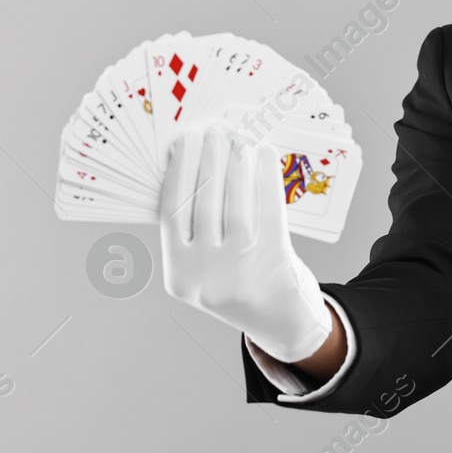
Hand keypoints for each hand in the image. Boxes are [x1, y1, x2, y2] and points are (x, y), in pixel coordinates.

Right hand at [159, 122, 332, 362]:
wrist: (279, 322)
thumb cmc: (236, 281)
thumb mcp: (202, 266)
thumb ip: (193, 227)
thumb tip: (194, 161)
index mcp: (177, 274)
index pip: (172, 211)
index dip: (179, 170)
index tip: (185, 139)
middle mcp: (205, 276)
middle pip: (204, 203)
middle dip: (210, 158)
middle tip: (215, 130)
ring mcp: (240, 271)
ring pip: (236, 204)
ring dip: (236, 164)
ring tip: (238, 138)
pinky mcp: (274, 262)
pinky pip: (268, 210)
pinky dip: (265, 178)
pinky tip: (263, 155)